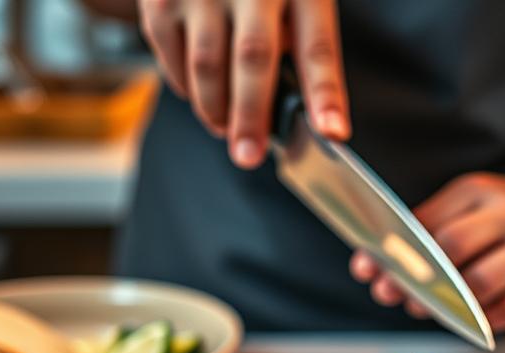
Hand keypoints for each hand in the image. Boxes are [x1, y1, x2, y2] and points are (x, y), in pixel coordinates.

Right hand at [139, 0, 349, 167]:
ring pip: (207, 65)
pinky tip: (198, 92)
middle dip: (252, 116)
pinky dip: (186, 86)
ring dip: (216, 109)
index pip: (318, 46)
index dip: (325, 94)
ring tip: (225, 128)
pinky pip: (171, 57)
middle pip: (254, 58)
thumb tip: (301, 114)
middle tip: (249, 156)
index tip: (333, 133)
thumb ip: (296, 43)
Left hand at [350, 171, 504, 331]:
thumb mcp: (477, 201)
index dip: (391, 250)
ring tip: (429, 310)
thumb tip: (379, 265)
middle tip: (399, 297)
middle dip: (416, 281)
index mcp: (481, 190)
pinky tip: (469, 320)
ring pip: (480, 285)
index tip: (368, 271)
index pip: (427, 222)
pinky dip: (482, 321)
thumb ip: (434, 226)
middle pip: (452, 249)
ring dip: (446, 307)